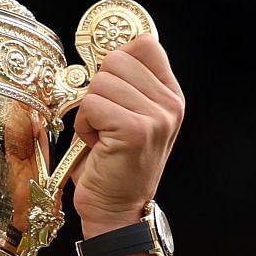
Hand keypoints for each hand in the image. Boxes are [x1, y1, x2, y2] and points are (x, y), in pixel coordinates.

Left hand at [70, 35, 184, 238]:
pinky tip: (95, 144)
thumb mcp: (129, 116)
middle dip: (99, 89)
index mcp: (171, 96)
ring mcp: (156, 117)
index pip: (145, 44)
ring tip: (100, 135)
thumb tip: (103, 48)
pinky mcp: (135, 130)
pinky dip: (84, 125)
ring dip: (89, 109)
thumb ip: (127, 82)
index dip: (117, 61)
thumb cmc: (114, 164)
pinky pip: (92, 104)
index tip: (111, 89)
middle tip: (105, 122)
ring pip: (101, 81)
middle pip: (117, 58)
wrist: (116, 211)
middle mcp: (170, 104)